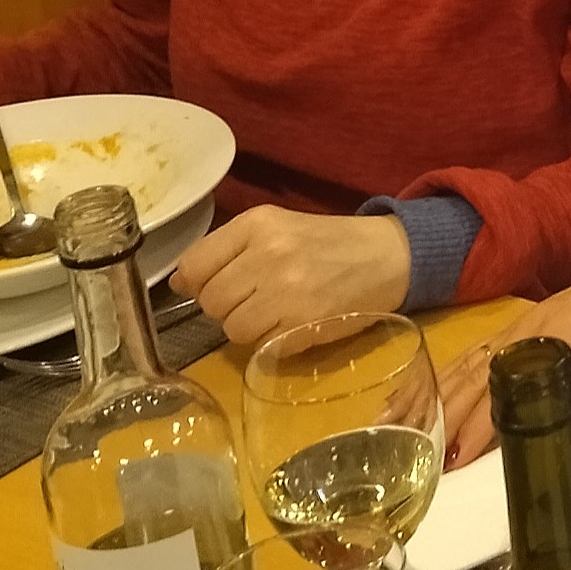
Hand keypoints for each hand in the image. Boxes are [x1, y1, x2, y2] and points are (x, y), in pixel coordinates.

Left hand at [168, 208, 409, 346]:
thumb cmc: (330, 243)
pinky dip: (272, 342)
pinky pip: (260, 346)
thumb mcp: (278, 229)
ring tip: (278, 313)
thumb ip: (226, 251)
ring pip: (232, 328)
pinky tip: (294, 324)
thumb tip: (178, 283)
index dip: (200, 283)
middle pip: (211, 301)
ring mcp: (286, 290)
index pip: (194, 266)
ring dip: (249, 327)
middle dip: (229, 306)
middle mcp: (269, 253)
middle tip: (259, 299)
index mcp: (258, 224)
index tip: (224, 285)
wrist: (392, 256)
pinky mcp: (303, 323)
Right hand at [436, 234, 570, 465]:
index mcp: (556, 334)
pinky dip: (446, 378)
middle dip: (446, 421)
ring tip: (405, 437)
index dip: (479, 426)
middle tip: (422, 464)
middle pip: (476, 378)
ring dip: (436, 401)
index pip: (505, 387)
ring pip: (467, 366)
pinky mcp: (523, 326)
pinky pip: (475, 354)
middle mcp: (527, 329)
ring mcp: (521, 326)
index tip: (455, 461)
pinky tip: (426, 397)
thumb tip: (556, 418)